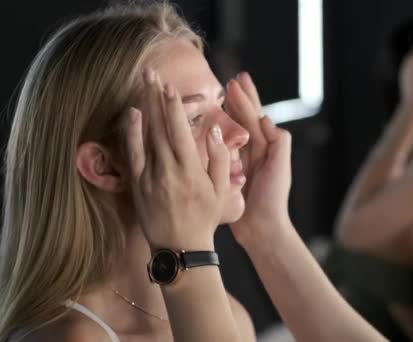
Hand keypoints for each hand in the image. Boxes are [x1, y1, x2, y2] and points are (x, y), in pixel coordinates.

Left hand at [124, 68, 231, 250]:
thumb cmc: (205, 219)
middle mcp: (168, 170)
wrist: (180, 248)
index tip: (170, 86)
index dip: (174, 106)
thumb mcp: (221, 190)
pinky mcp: (138, 185)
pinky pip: (132, 155)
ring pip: (146, 136)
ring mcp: (150, 177)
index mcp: (191, 170)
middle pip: (160, 126)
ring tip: (142, 85)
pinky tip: (132, 115)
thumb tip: (216, 131)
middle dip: (155, 97)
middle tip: (150, 73)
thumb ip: (219, 158)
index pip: (180, 130)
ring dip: (144, 107)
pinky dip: (131, 134)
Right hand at [224, 72, 292, 247]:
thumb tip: (266, 118)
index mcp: (266, 147)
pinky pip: (219, 150)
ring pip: (231, 131)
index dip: (245, 97)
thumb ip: (278, 141)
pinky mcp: (229, 174)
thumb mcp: (280, 168)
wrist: (262, 229)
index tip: (235, 80)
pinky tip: (204, 129)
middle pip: (244, 118)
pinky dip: (213, 137)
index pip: (253, 115)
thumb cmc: (272, 199)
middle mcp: (254, 152)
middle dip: (237, 100)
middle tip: (228, 81)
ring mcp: (241, 162)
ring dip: (224, 114)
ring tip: (215, 99)